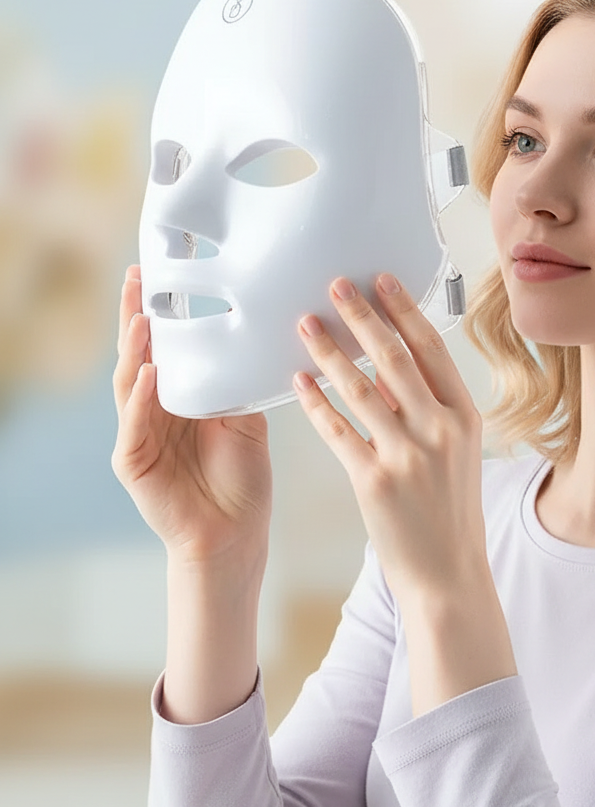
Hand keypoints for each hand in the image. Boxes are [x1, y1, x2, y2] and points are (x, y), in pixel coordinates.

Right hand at [111, 265, 271, 567]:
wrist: (235, 534)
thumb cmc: (240, 479)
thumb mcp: (245, 420)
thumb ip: (238, 384)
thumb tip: (254, 340)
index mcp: (177, 399)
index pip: (162, 347)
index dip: (156, 312)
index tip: (156, 273)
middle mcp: (152, 410)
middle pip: (137, 355)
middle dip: (134, 316)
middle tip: (135, 278)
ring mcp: (139, 435)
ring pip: (129, 383)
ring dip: (134, 350)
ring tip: (141, 318)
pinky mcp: (134, 462)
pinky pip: (133, 425)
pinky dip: (140, 398)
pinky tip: (148, 374)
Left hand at [292, 272, 485, 604]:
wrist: (447, 573)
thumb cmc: (450, 512)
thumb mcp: (455, 454)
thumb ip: (426, 410)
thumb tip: (386, 369)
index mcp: (465, 417)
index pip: (432, 350)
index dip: (405, 311)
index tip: (382, 281)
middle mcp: (440, 430)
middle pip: (394, 359)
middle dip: (362, 316)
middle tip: (335, 286)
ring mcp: (407, 456)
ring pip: (360, 388)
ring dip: (329, 351)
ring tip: (305, 324)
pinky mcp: (374, 482)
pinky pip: (336, 430)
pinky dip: (315, 402)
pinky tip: (298, 381)